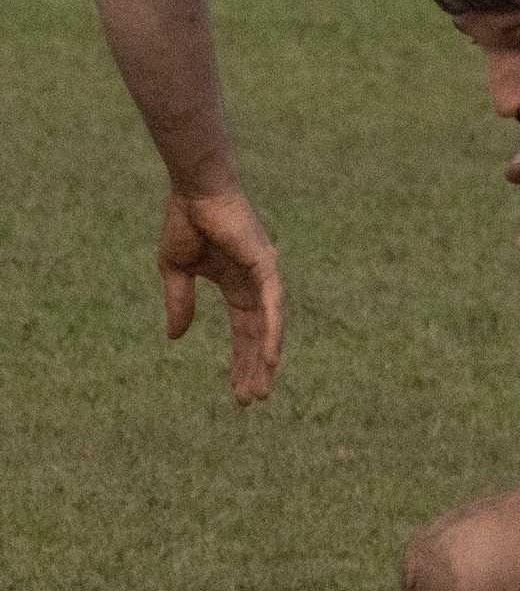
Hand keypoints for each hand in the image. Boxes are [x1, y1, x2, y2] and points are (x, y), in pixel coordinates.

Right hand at [158, 189, 282, 404]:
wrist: (194, 191)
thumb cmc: (186, 221)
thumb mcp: (176, 270)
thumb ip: (180, 303)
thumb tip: (175, 337)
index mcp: (236, 284)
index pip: (244, 330)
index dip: (240, 359)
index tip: (238, 390)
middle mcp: (256, 284)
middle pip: (259, 336)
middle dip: (254, 368)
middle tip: (252, 400)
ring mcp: (265, 276)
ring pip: (269, 328)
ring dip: (265, 360)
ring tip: (260, 390)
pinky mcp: (267, 267)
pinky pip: (272, 307)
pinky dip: (273, 333)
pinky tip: (271, 359)